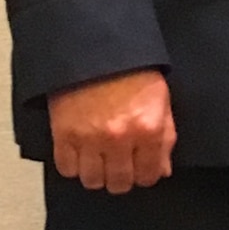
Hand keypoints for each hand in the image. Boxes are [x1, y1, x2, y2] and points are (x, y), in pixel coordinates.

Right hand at [48, 68, 175, 194]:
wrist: (97, 47)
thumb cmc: (130, 68)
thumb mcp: (159, 98)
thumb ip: (165, 137)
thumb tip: (161, 168)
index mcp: (148, 128)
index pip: (149, 175)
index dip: (145, 174)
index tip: (140, 169)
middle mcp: (120, 138)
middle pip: (119, 182)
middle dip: (121, 176)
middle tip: (119, 164)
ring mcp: (90, 138)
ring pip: (92, 180)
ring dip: (96, 173)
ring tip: (99, 158)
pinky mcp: (64, 134)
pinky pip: (67, 168)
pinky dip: (73, 164)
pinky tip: (80, 152)